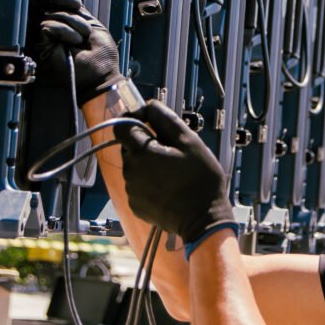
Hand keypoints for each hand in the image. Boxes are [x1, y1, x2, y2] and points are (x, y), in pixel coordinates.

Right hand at [36, 0, 124, 105]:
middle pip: (50, 3)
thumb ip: (79, 9)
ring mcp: (47, 39)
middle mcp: (54, 30)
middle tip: (79, 13)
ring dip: (73, 23)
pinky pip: (47, 26)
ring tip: (81, 37)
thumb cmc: (101, 58)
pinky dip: (65, 32)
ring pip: (51, 14)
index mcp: (66, 24)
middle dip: (67, 4)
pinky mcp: (43, 47)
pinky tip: (73, 42)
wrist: (102, 76)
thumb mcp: (93, 24)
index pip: (54, 2)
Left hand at [114, 101, 235, 257]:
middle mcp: (130, 171)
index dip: (134, 120)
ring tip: (173, 172)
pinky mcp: (135, 205)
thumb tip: (148, 105)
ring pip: (134, 166)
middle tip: (171, 152)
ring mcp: (131, 190)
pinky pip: (137, 186)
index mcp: (141, 152)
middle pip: (129, 147)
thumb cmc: (200, 180)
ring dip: (148, 164)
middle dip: (146, 144)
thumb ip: (164, 118)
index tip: (150, 123)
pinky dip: (149, 183)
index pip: (121, 126)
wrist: (203, 219)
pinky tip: (168, 187)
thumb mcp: (189, 141)